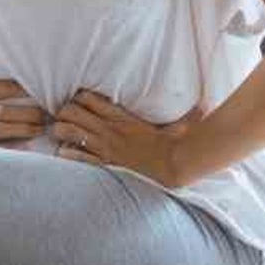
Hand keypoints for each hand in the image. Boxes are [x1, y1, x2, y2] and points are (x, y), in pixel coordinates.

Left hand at [53, 89, 204, 187]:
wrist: (172, 167)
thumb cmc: (173, 145)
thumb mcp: (177, 123)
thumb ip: (187, 113)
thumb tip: (205, 105)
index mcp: (120, 115)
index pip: (88, 97)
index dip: (78, 97)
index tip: (77, 101)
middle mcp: (108, 129)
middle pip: (71, 111)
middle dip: (62, 113)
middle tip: (63, 117)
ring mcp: (103, 147)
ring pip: (67, 131)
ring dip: (60, 131)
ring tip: (60, 133)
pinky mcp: (103, 164)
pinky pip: (75, 156)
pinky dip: (66, 154)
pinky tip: (65, 154)